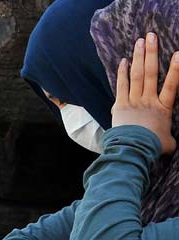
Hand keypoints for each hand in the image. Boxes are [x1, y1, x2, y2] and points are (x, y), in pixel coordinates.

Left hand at [112, 33, 178, 154]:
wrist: (133, 150)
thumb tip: (170, 141)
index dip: (176, 68)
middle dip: (152, 53)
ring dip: (138, 57)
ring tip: (139, 42)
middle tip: (151, 36)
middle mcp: (149, 100)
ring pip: (137, 75)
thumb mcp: (168, 142)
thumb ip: (169, 136)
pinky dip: (122, 73)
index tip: (178, 53)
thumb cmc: (152, 147)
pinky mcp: (120, 105)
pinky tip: (123, 61)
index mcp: (164, 107)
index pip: (172, 84)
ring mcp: (134, 101)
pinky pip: (121, 85)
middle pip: (151, 72)